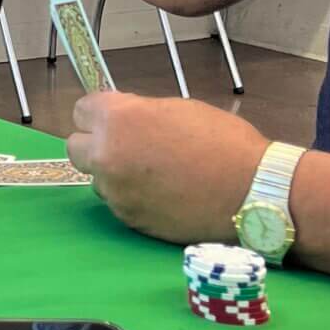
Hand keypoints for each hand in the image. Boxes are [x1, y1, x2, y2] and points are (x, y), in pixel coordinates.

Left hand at [66, 91, 269, 244]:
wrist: (253, 193)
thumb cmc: (224, 142)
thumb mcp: (177, 109)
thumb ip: (139, 113)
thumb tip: (123, 120)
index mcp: (118, 120)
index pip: (81, 110)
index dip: (100, 113)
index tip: (115, 118)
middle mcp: (106, 156)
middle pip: (76, 147)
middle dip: (96, 144)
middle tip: (126, 146)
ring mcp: (116, 192)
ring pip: (98, 178)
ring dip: (115, 174)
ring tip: (154, 174)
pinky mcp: (129, 220)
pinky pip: (119, 202)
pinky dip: (133, 197)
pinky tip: (163, 194)